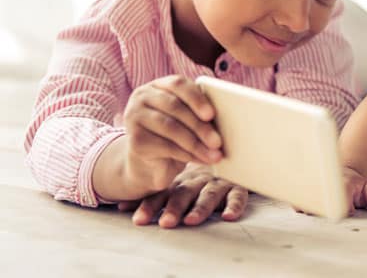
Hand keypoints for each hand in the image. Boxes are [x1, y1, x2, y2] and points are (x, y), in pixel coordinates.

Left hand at [117, 163, 247, 227]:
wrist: (228, 151)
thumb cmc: (198, 176)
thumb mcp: (178, 183)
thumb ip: (155, 196)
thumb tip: (120, 208)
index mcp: (180, 180)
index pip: (163, 194)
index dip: (151, 206)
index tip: (139, 220)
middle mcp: (197, 180)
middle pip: (184, 193)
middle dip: (174, 208)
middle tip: (166, 222)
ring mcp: (218, 183)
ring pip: (209, 194)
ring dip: (201, 208)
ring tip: (191, 220)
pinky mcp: (238, 186)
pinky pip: (238, 195)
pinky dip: (234, 205)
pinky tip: (228, 216)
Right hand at [122, 75, 222, 194]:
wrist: (150, 160)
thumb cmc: (177, 133)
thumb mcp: (188, 118)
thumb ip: (200, 111)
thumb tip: (231, 118)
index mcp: (159, 85)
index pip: (178, 84)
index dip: (196, 98)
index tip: (211, 114)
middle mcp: (142, 96)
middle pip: (175, 108)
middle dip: (200, 126)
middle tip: (218, 141)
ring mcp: (134, 117)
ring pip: (171, 128)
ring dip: (197, 143)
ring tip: (214, 155)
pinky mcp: (134, 140)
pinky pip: (165, 146)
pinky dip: (187, 154)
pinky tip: (201, 160)